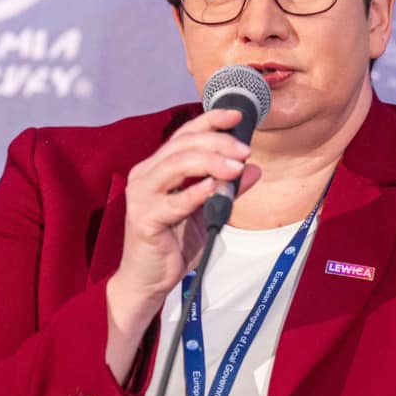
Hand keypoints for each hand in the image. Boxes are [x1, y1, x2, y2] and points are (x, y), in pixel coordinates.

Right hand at [105, 108, 260, 377]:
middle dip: (217, 143)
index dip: (211, 120)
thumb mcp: (208, 212)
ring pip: (176, 164)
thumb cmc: (174, 243)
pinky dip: (194, 192)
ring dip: (210, 162)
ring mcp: (141, 195)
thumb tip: (254, 169)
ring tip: (236, 168)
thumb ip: (227, 190)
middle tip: (244, 151)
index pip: (185, 134)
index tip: (238, 115)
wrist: (149, 279)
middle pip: (183, 145)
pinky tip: (214, 188)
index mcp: (159, 167)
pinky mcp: (144, 219)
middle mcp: (146, 175)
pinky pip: (173, 202)